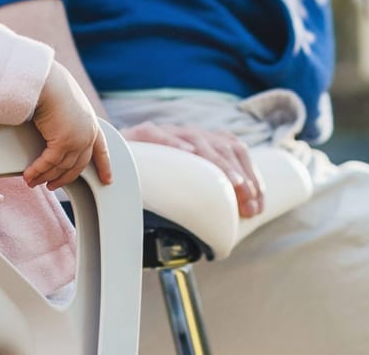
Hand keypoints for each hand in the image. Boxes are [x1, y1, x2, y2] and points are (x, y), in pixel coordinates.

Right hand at [26, 62, 113, 190]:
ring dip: (45, 176)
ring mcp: (78, 139)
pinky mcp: (64, 143)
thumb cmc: (51, 85)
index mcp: (91, 123)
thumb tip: (53, 124)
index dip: (104, 165)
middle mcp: (88, 133)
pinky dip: (37, 170)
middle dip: (64, 178)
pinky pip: (48, 163)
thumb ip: (65, 117)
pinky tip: (29, 175)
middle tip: (53, 184)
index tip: (108, 179)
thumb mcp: (65, 104)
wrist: (46, 81)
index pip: (101, 149)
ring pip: (61, 167)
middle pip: (78, 165)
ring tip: (33, 181)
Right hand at [122, 121, 264, 217]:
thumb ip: (200, 202)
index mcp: (201, 143)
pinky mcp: (141, 134)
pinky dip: (176, 142)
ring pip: (197, 138)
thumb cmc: (150, 184)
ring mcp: (166, 131)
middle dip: (241, 175)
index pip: (235, 148)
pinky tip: (192, 154)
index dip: (251, 175)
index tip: (258, 205)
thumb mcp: (182, 191)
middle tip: (249, 202)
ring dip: (219, 162)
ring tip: (234, 185)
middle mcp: (187, 133)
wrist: (110, 162)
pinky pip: (159, 134)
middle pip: (223, 144)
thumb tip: (224, 236)